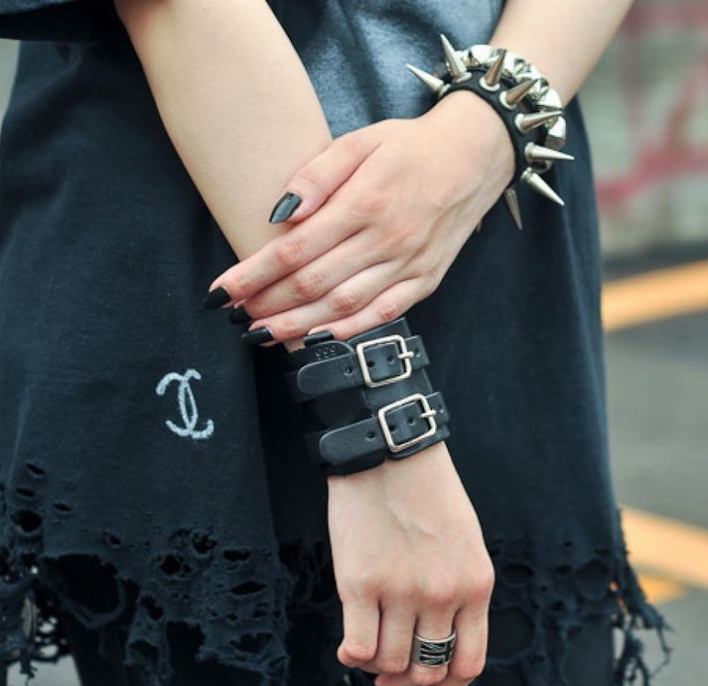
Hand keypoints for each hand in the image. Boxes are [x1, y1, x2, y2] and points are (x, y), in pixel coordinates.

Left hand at [207, 91, 514, 342]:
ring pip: (342, 307)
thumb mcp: (360, 141)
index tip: (220, 291)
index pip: (295, 250)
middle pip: (313, 284)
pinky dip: (348, 332)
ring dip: (297, 326)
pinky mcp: (425, 281)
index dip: (253, 275)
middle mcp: (386, 240)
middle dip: (267, 305)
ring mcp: (408, 265)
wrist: (475, 157)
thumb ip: (317, 175)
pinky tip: (317, 339)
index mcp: (364, 203)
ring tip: (261, 335)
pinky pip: (382, 314)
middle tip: (234, 317)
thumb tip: (280, 214)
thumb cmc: (410, 147)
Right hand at [326, 441, 494, 685]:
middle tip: (388, 673)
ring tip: (366, 647)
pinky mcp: (361, 583)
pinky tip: (348, 643)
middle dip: (406, 681)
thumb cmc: (426, 491)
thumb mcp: (464, 541)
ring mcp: (402, 591)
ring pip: (390, 664)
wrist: (389, 451)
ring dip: (376, 666)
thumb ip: (459, 588)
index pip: (468, 663)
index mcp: (476, 585)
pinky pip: (358, 647)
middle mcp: (444, 594)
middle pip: (427, 669)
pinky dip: (352, 655)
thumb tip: (437, 637)